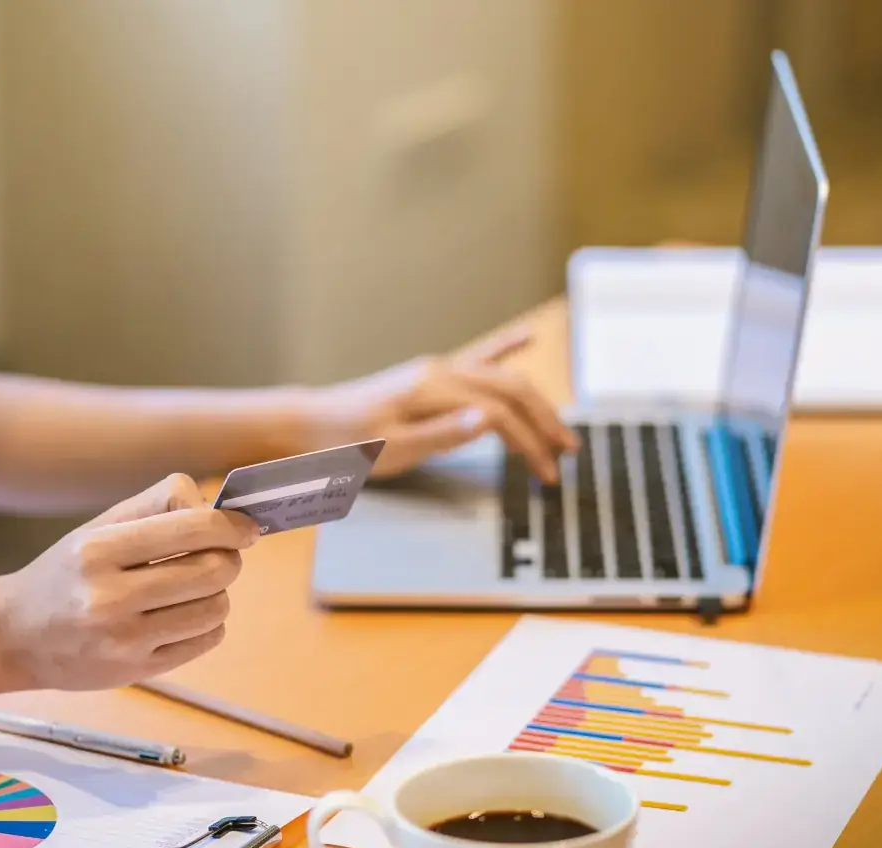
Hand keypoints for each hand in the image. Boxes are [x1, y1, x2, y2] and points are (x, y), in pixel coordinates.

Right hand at [2, 474, 257, 690]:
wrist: (15, 635)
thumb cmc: (65, 572)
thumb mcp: (97, 527)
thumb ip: (158, 508)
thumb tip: (224, 513)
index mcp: (98, 549)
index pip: (193, 528)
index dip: (231, 525)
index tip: (245, 528)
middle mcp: (108, 597)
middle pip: (214, 569)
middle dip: (228, 558)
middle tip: (217, 556)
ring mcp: (123, 640)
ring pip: (216, 607)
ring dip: (218, 593)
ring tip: (193, 588)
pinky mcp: (136, 671)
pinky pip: (205, 640)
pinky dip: (208, 623)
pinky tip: (183, 615)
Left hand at [309, 322, 577, 481]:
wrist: (310, 425)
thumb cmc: (345, 445)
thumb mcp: (390, 450)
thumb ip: (442, 435)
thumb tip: (490, 421)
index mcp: (434, 390)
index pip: (500, 415)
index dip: (529, 445)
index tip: (547, 475)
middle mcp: (440, 372)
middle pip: (511, 390)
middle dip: (546, 421)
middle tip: (570, 452)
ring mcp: (436, 370)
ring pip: (502, 376)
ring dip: (536, 399)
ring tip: (561, 425)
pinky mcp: (430, 376)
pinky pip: (477, 357)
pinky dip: (506, 348)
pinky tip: (529, 338)